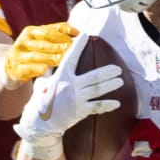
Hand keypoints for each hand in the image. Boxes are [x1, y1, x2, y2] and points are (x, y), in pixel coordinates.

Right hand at [3, 22, 77, 87]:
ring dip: (50, 58)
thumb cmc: (33, 51)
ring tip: (62, 60)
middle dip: (58, 47)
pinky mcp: (16, 68)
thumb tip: (77, 33)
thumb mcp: (41, 40)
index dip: (63, 35)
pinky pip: (27, 68)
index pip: (49, 31)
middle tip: (71, 51)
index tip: (76, 39)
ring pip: (36, 56)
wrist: (11, 65)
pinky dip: (36, 69)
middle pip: (43, 43)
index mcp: (31, 31)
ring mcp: (18, 55)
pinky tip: (45, 69)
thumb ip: (57, 34)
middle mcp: (23, 41)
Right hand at [13, 32, 122, 159]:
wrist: (40, 123)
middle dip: (107, 72)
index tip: (85, 35)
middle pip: (93, 77)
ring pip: (98, 90)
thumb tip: (52, 59)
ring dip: (111, 85)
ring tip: (120, 81)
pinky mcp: (80, 111)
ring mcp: (76, 99)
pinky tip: (117, 103)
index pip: (71, 57)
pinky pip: (97, 107)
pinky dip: (107, 105)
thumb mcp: (42, 83)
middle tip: (118, 69)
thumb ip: (50, 71)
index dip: (78, 45)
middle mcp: (70, 86)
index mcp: (60, 76)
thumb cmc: (40, 101)